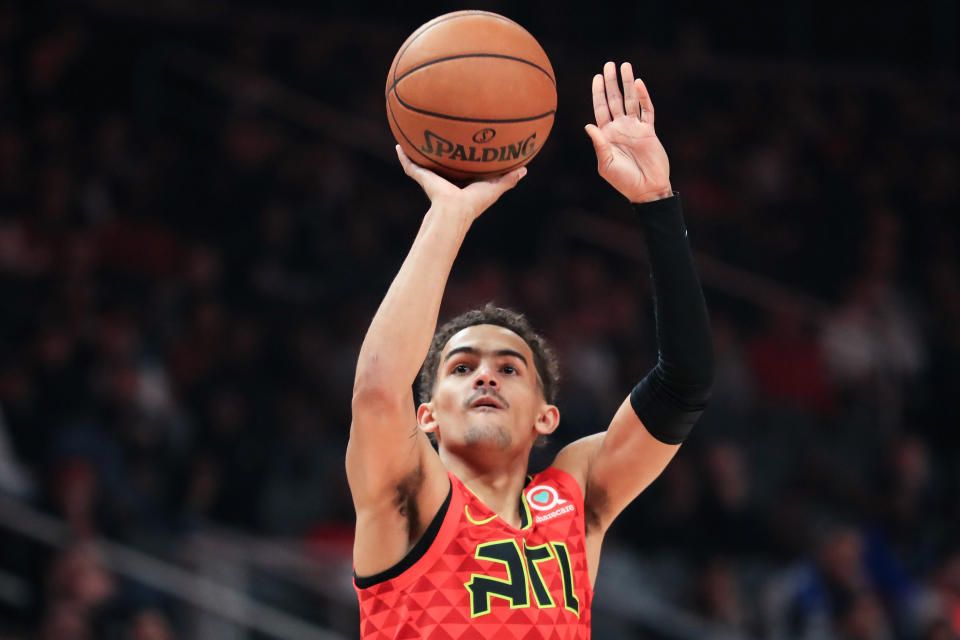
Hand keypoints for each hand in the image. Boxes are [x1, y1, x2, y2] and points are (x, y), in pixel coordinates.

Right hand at [396, 146, 526, 221]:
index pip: (461, 168)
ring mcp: (432, 179)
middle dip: (438, 153)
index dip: (462, 158)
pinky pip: (410, 166)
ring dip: (418, 153)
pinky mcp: (423, 178)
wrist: (455, 210)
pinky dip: (404, 157)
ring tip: (414, 137)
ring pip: (423, 164)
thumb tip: (525, 169)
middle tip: (438, 135)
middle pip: (440, 164)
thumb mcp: (495, 187)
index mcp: (460, 182)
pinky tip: (398, 146)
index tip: (464, 144)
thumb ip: (509, 179)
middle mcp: (445, 180)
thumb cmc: (475, 202)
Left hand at [585, 62, 671, 202]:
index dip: (598, 93)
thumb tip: (588, 125)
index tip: (597, 77)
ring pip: (631, 100)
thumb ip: (599, 145)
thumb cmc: (623, 181)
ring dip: (628, 84)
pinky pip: (646, 110)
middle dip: (612, 82)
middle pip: (614, 100)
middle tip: (609, 64)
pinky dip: (643, 97)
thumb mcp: (606, 164)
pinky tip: (639, 84)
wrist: (646, 189)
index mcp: (607, 135)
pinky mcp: (649, 131)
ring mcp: (635, 128)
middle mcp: (620, 128)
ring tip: (626, 66)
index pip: (601, 109)